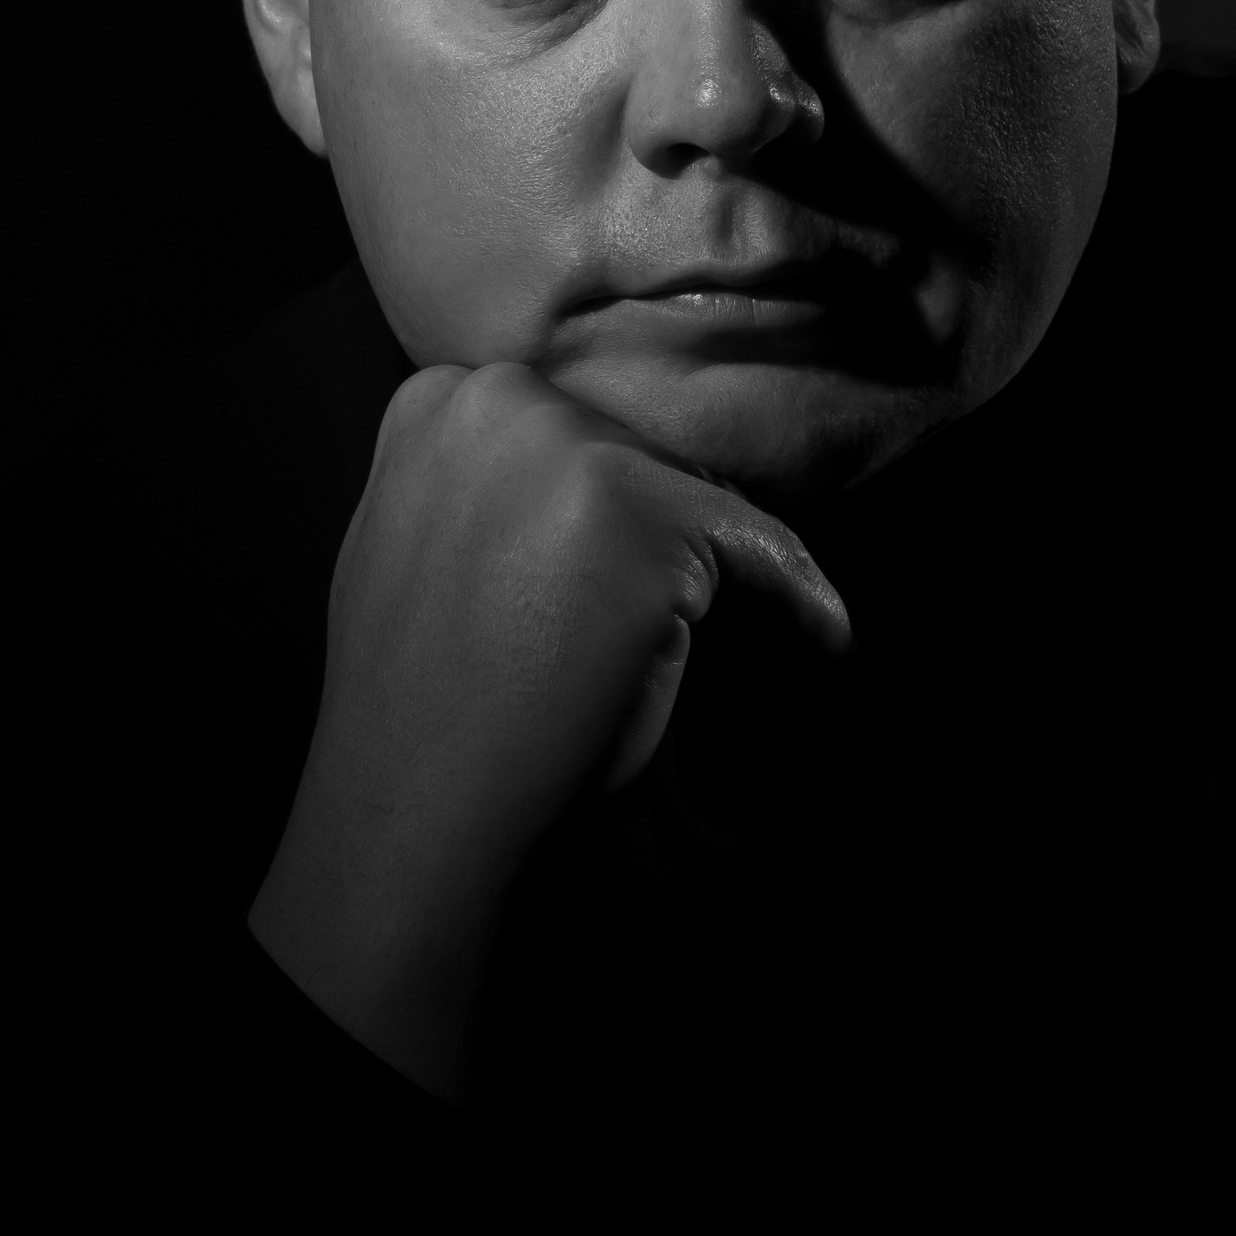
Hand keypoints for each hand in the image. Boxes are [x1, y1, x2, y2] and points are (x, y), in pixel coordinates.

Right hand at [248, 361, 849, 1099]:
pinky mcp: (638, 512)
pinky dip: (803, 613)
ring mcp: (565, 447)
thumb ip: (488, 496)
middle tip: (690, 641)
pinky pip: (768, 554)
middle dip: (681, 548)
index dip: (627, 522)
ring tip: (734, 662)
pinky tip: (823, 652)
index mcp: (436, 405)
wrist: (412, 836)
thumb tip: (587, 495)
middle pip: (651, 461)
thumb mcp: (418, 562)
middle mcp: (495, 400)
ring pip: (709, 505)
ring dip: (734, 587)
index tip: (651, 593)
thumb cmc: (426, 730)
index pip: (582, 440)